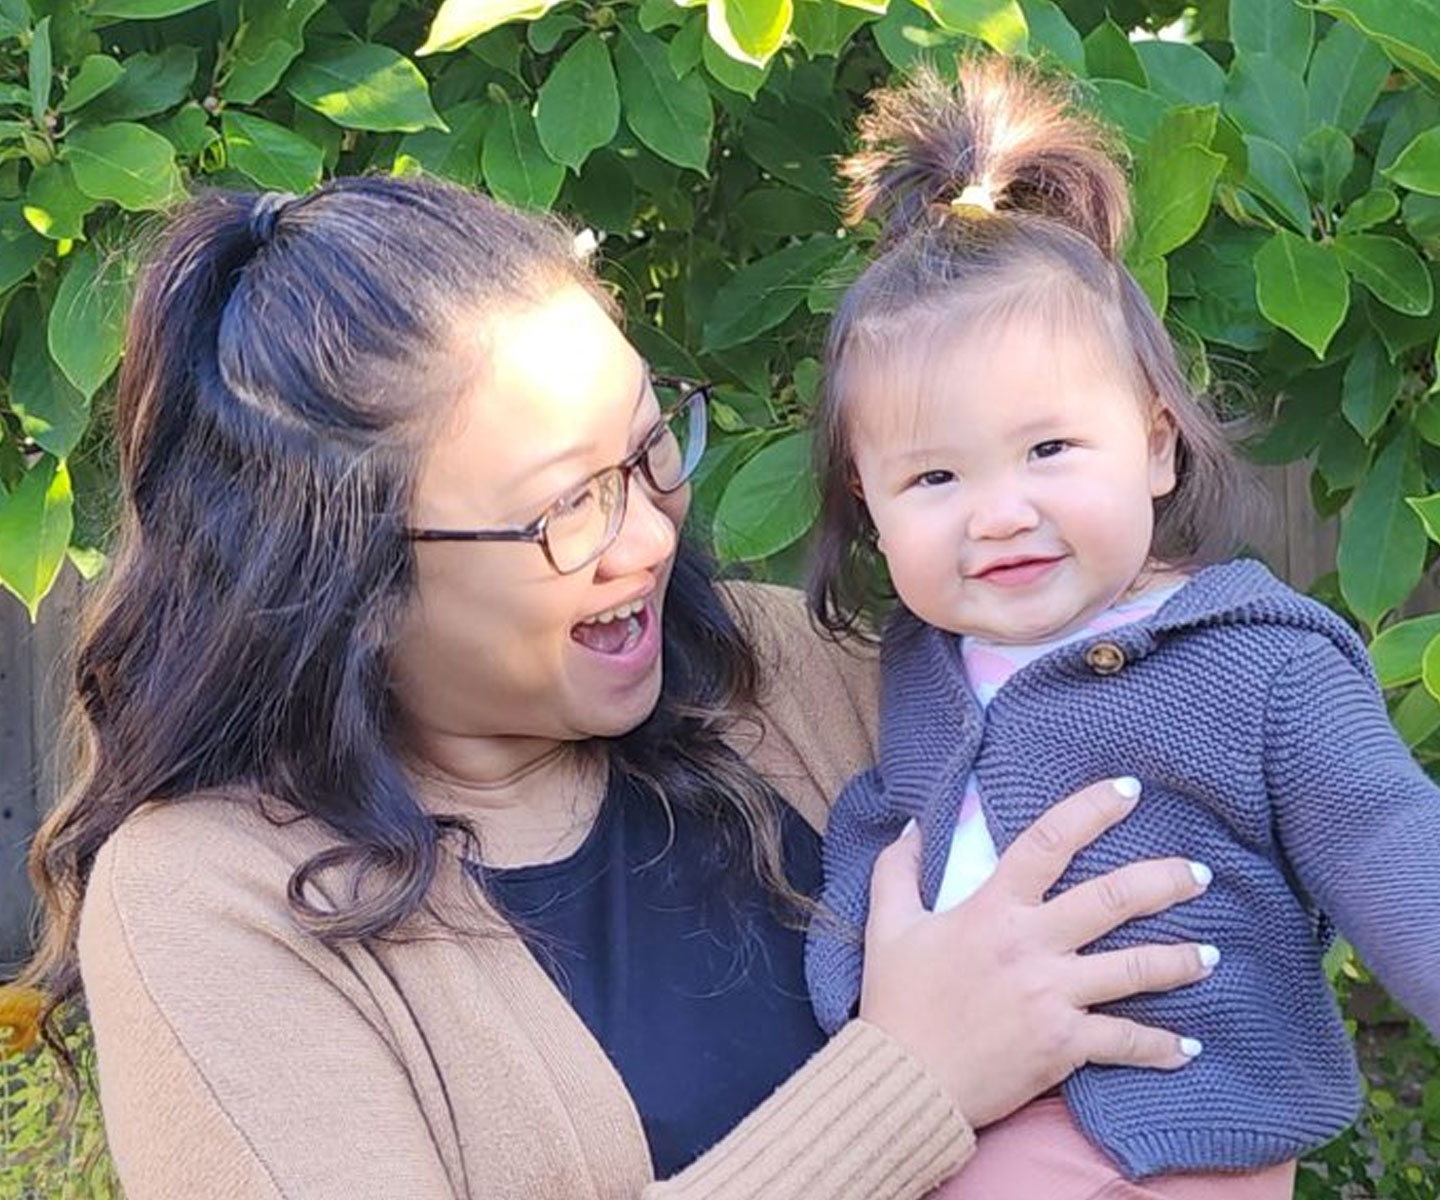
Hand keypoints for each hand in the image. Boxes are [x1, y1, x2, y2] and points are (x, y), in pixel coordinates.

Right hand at [857, 777, 1213, 1127]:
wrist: (904, 1079)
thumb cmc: (897, 1001)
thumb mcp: (888, 925)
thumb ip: (898, 870)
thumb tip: (913, 827)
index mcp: (993, 910)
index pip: (1048, 842)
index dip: (1090, 810)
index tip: (1127, 791)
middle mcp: (1032, 946)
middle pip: (1113, 900)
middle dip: (1164, 881)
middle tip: (1198, 874)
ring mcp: (1053, 996)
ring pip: (1135, 969)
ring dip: (1180, 960)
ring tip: (1211, 955)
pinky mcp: (1064, 1045)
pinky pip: (1125, 1042)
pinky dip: (1160, 1048)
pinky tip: (1188, 1048)